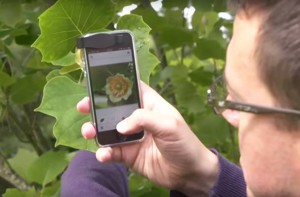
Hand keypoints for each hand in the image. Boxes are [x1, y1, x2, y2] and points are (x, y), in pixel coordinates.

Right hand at [77, 81, 218, 195]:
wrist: (188, 174)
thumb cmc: (184, 143)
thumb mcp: (169, 125)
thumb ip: (144, 119)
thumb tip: (120, 126)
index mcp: (150, 105)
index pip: (131, 89)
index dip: (115, 85)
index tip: (97, 84)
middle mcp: (138, 119)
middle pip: (113, 109)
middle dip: (97, 107)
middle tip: (83, 107)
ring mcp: (131, 137)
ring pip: (108, 130)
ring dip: (95, 130)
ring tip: (89, 132)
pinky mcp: (128, 154)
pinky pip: (111, 151)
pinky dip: (104, 153)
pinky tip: (103, 155)